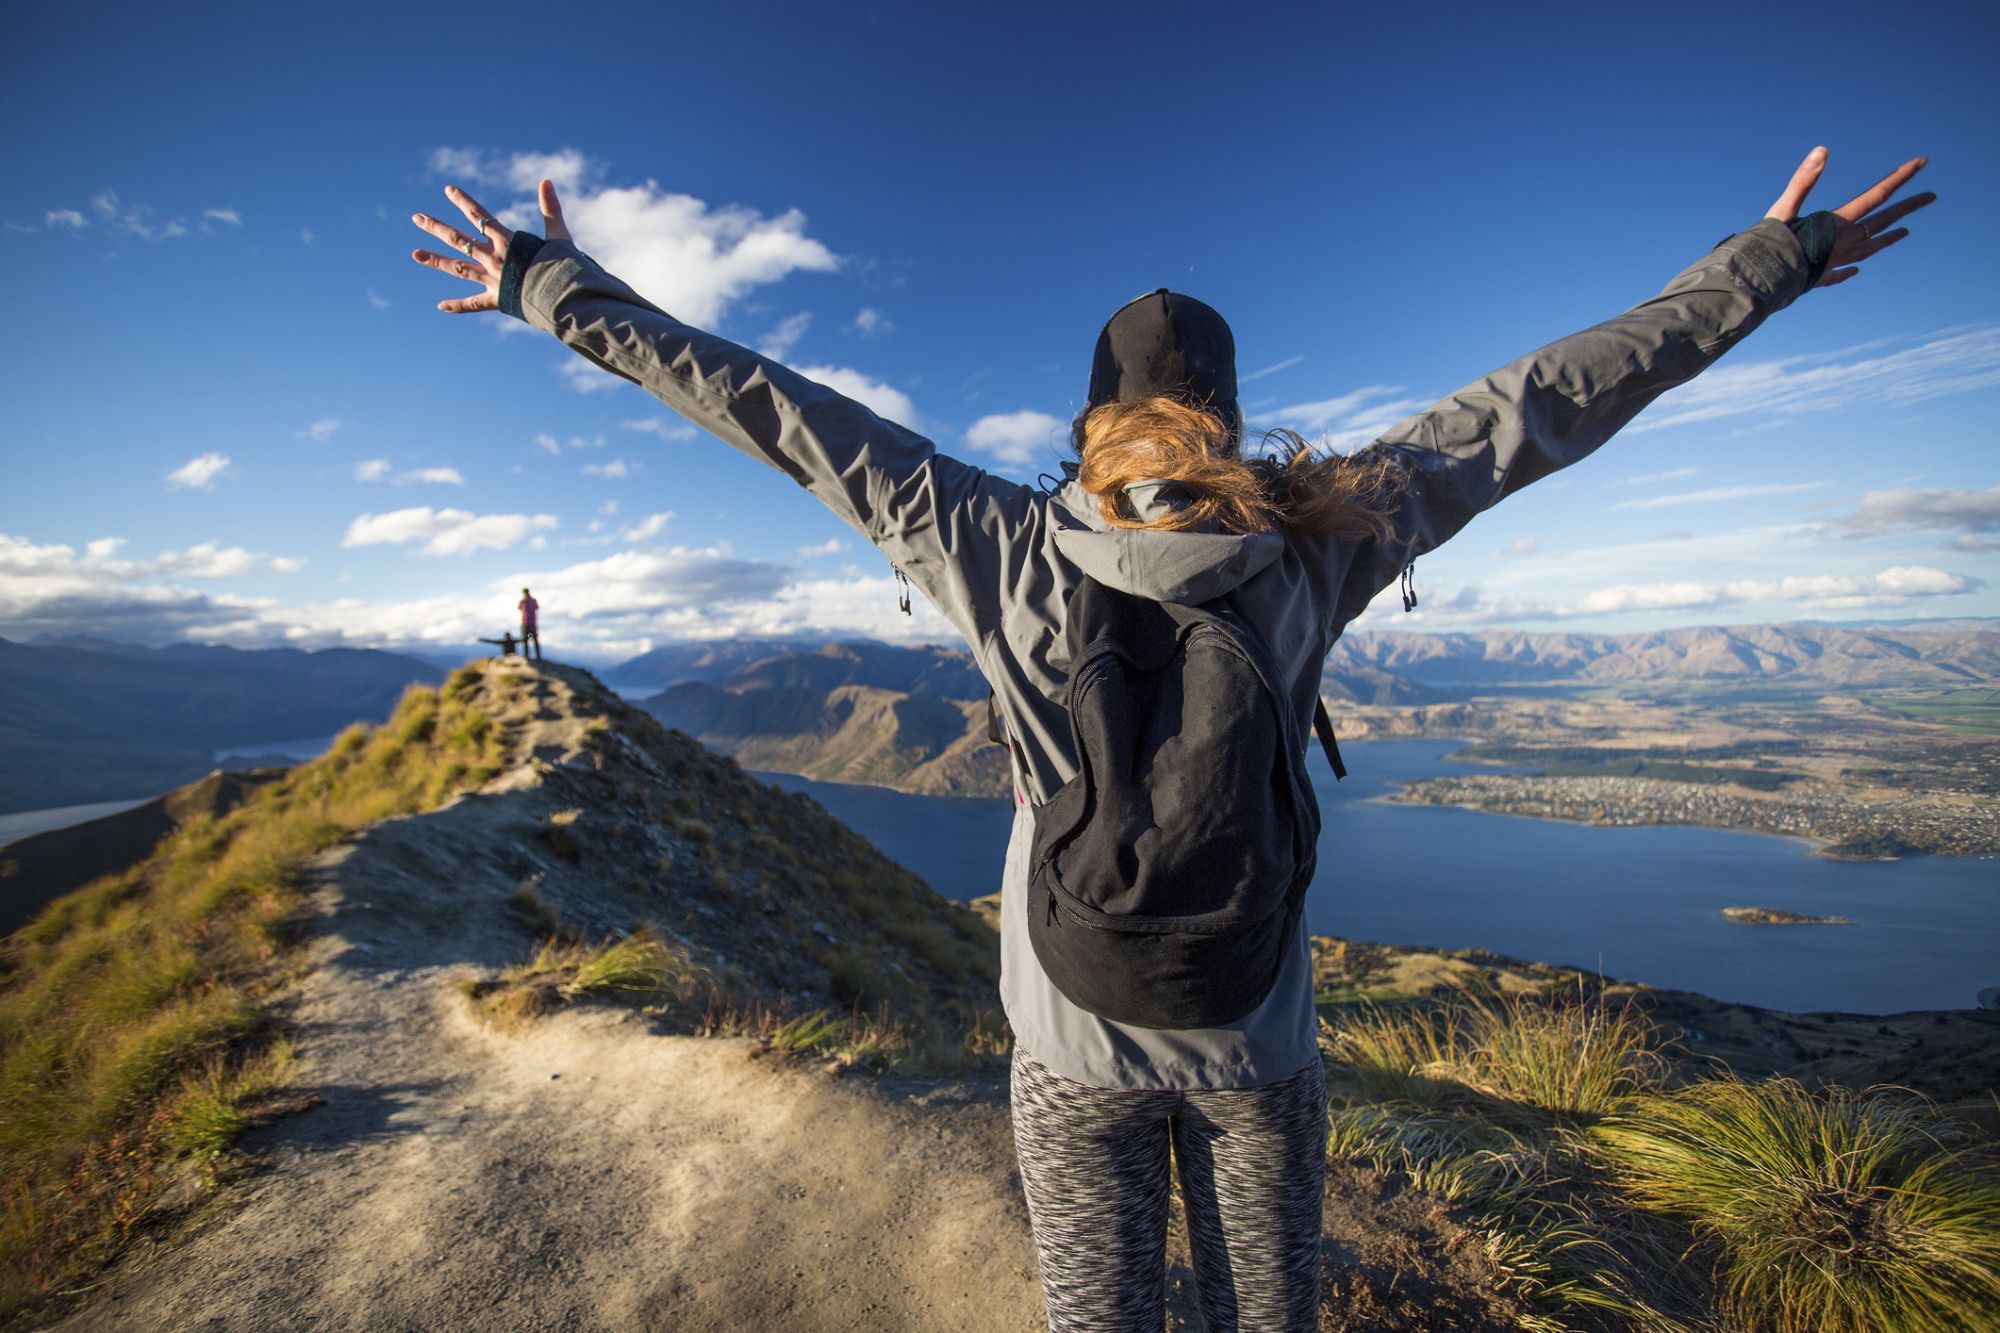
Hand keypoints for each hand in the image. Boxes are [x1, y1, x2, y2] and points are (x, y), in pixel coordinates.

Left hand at [411, 178, 572, 312]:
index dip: (463, 201)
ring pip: (457, 268)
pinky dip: (457, 306)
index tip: (448, 189)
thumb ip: (550, 208)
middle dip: (436, 227)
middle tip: (416, 218)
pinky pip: (473, 304)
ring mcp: (492, 279)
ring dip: (435, 260)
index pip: (479, 215)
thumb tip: (546, 180)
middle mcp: (493, 258)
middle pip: (458, 239)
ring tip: (414, 254)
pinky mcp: (496, 300)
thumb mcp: (558, 235)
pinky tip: (440, 306)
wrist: (563, 299)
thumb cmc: (564, 268)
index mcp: (506, 241)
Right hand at [1764, 147, 1934, 287]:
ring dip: (1888, 238)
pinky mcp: (1820, 277)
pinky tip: (1856, 270)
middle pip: (1884, 221)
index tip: (1922, 161)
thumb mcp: (1784, 208)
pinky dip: (1852, 269)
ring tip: (1904, 232)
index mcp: (1840, 223)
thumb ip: (1804, 179)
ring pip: (1871, 248)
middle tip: (1931, 197)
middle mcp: (1845, 243)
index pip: (1878, 194)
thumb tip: (1823, 150)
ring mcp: (1836, 262)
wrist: (1759, 286)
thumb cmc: (1769, 247)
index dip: (1901, 176)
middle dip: (1908, 207)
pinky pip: (1842, 273)